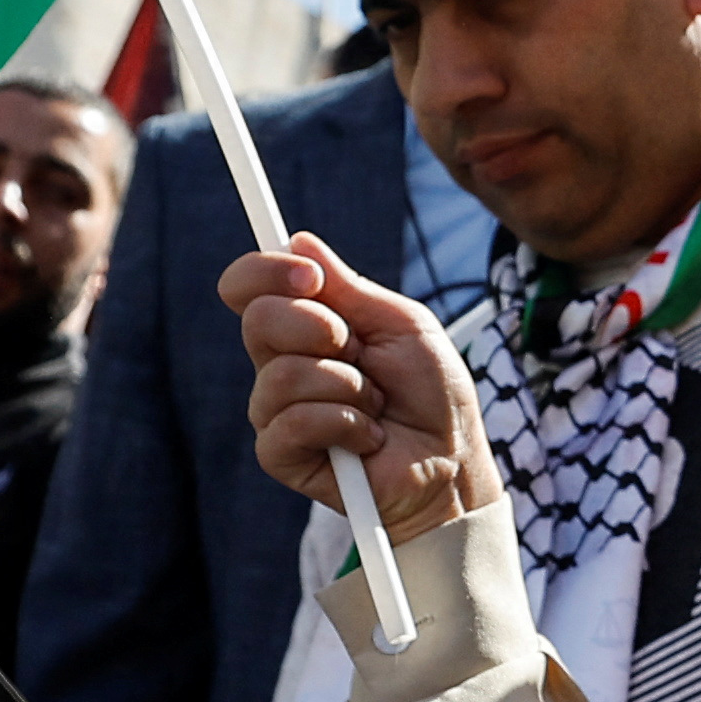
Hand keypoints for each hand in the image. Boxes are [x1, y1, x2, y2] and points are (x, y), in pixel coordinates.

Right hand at [234, 239, 487, 543]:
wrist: (452, 459)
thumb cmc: (432, 392)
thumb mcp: (401, 324)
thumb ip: (348, 287)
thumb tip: (298, 241)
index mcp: (304, 325)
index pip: (249, 287)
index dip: (264, 270)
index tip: (309, 276)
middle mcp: (281, 362)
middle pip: (258, 319)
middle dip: (321, 328)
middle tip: (360, 351)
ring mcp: (277, 409)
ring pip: (283, 373)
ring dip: (347, 386)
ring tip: (375, 404)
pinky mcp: (281, 454)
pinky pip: (292, 422)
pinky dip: (345, 424)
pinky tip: (367, 437)